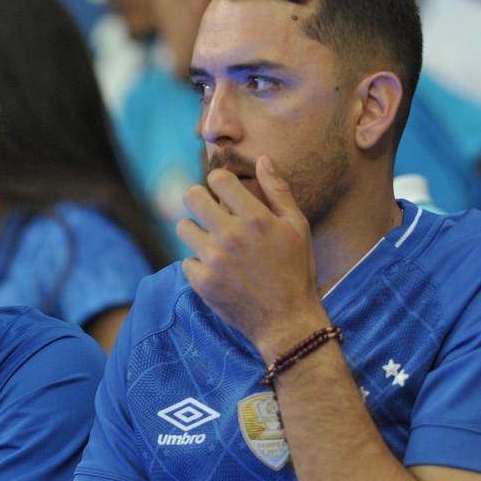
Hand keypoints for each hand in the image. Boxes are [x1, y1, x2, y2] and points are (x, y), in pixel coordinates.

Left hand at [177, 156, 324, 358]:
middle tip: (207, 210)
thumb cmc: (296, 271)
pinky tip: (216, 270)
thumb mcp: (297, 227)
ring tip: (211, 241)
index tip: (223, 192)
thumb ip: (278, 191)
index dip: (218, 182)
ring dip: (195, 231)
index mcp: (256, 218)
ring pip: (183, 228)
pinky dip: (198, 264)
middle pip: (191, 197)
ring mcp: (214, 260)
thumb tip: (261, 159)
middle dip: (197, 199)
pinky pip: (186, 261)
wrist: (287, 321)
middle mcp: (232, 236)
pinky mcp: (202, 283)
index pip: (217, 179)